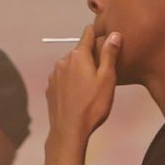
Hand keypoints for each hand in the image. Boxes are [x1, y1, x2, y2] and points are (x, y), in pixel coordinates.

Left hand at [44, 23, 120, 142]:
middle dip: (89, 57)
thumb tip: (114, 34)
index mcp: (78, 56)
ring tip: (89, 87)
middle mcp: (63, 61)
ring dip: (78, 70)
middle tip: (100, 72)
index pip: (87, 34)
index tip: (102, 36)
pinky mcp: (50, 88)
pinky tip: (77, 95)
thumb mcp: (107, 79)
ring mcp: (54, 75)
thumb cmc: (92, 106)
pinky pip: (63, 78)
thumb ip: (109, 55)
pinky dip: (70, 82)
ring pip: (69, 66)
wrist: (69, 130)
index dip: (95, 33)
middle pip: (78, 52)